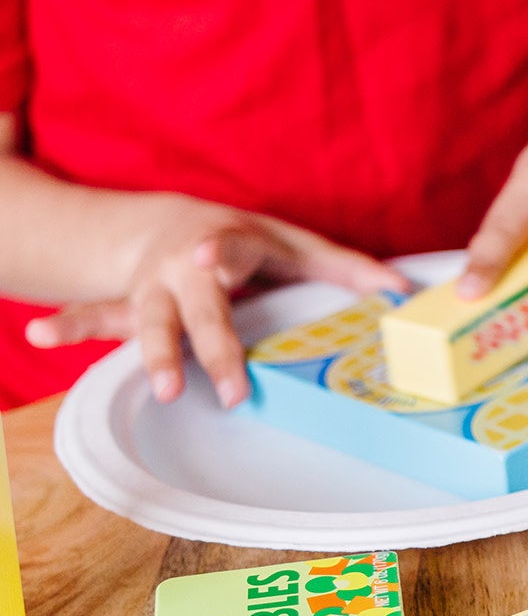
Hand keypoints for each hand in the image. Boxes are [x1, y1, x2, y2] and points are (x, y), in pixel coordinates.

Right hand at [25, 200, 406, 407]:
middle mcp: (185, 268)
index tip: (209, 260)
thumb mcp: (294, 244)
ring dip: (151, 355)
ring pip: (146, 321)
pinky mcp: (124, 306)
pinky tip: (35, 329)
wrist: (176, 227)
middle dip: (209, 344)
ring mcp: (151, 288)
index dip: (222, 255)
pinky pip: (93, 316)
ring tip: (164, 387)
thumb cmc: (247, 243)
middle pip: (199, 309)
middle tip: (222, 384)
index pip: (233, 252)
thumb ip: (344, 268)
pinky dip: (65, 324)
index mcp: (230, 243)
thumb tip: (402, 290)